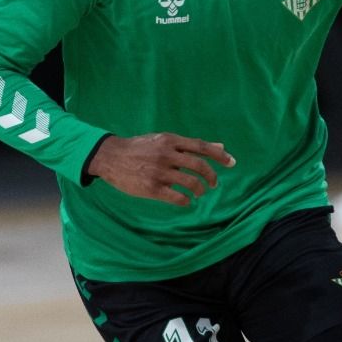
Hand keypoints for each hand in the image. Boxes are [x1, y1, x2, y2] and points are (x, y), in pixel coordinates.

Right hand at [87, 133, 236, 205]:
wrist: (110, 157)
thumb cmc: (140, 148)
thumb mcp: (164, 141)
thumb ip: (189, 145)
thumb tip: (219, 146)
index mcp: (170, 140)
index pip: (201, 146)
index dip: (219, 155)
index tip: (232, 162)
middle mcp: (167, 154)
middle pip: (199, 166)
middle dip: (211, 177)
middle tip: (213, 184)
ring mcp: (159, 172)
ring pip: (191, 183)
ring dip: (200, 190)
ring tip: (199, 193)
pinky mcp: (152, 188)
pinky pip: (177, 197)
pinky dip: (186, 201)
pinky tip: (186, 200)